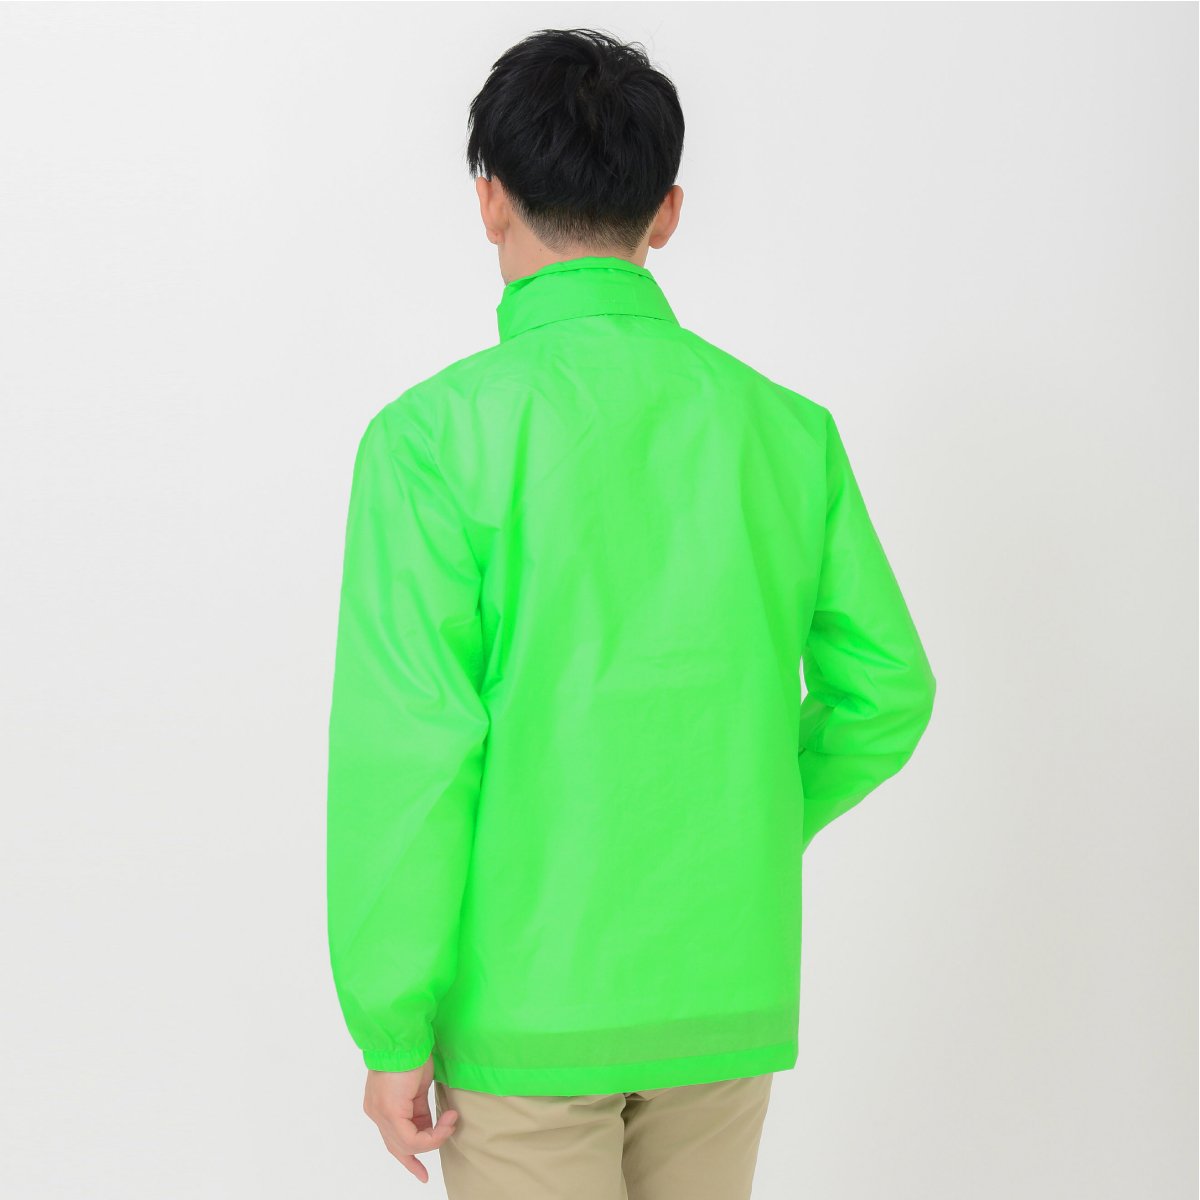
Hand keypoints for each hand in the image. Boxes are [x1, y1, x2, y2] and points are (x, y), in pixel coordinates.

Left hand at [363, 1054, 458, 1182]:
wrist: (406, 1037)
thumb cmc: (413, 1052)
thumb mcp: (417, 1086)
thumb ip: (418, 1107)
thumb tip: (429, 1124)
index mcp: (380, 1105)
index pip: (392, 1138)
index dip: (407, 1156)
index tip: (421, 1171)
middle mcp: (376, 1112)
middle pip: (396, 1147)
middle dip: (414, 1160)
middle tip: (425, 1174)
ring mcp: (381, 1113)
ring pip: (406, 1145)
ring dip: (434, 1139)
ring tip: (451, 1123)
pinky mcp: (390, 1112)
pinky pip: (411, 1139)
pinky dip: (433, 1135)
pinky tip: (447, 1122)